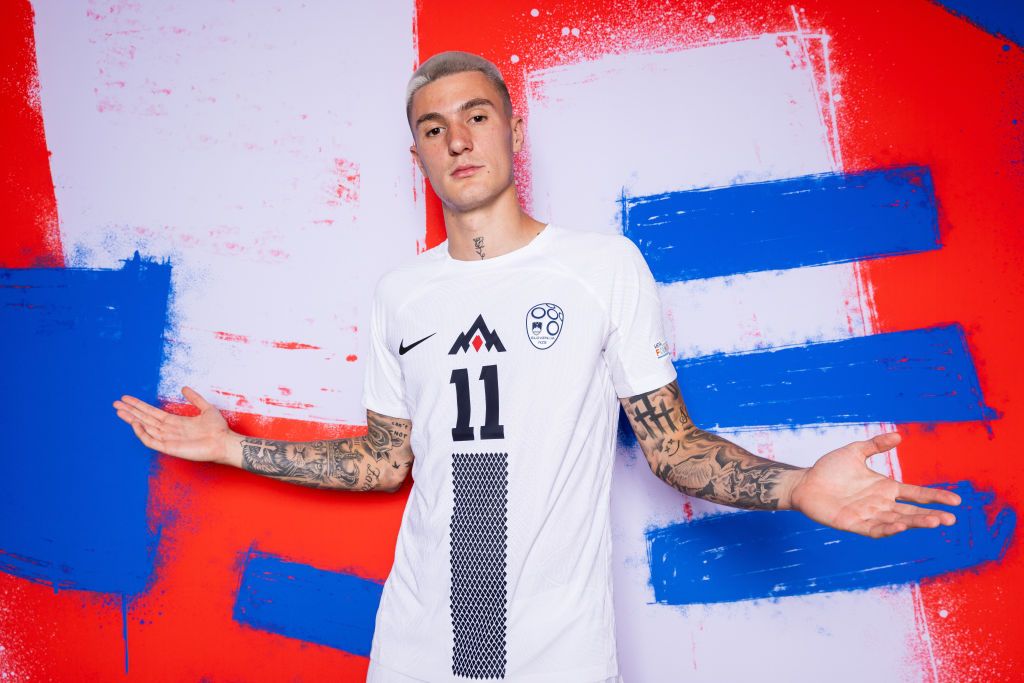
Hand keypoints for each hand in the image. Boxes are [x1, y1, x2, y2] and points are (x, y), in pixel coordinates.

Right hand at [113, 386, 234, 463]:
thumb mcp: (206, 408)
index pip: (152, 413)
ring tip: (120, 411)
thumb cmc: (218, 429)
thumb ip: (194, 398)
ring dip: (132, 420)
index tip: (127, 398)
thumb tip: (183, 388)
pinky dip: (142, 433)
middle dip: (131, 411)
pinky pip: (151, 441)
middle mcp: (169, 430)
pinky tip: (135, 423)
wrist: (224, 442)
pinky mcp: (170, 448)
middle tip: (116, 404)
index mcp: (176, 422)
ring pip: (145, 428)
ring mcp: (168, 439)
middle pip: (145, 419)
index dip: (140, 406)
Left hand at [789, 431, 960, 537]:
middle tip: (950, 518)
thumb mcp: (855, 452)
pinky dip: (888, 529)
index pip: (916, 494)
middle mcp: (881, 504)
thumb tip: (899, 436)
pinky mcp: (854, 524)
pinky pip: (874, 529)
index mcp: (885, 488)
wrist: (805, 482)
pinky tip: (901, 527)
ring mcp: (868, 515)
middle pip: (910, 511)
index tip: (955, 500)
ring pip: (897, 522)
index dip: (934, 497)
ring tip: (934, 522)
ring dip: (914, 522)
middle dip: (930, 515)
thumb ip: (876, 445)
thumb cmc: (829, 468)